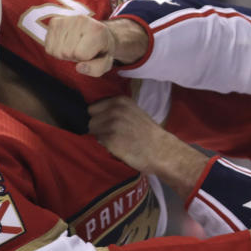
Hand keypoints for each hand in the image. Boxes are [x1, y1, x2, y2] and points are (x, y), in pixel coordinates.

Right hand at [45, 16, 147, 75]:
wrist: (97, 33)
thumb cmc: (101, 51)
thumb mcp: (106, 63)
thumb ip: (96, 69)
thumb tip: (79, 67)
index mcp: (97, 30)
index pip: (80, 54)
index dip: (84, 59)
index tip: (91, 53)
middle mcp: (81, 20)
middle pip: (67, 52)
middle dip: (74, 56)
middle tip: (83, 50)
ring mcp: (66, 19)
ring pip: (57, 51)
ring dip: (64, 53)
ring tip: (75, 46)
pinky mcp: (54, 22)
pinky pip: (48, 47)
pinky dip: (56, 50)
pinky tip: (66, 43)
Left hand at [89, 96, 207, 197]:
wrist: (160, 150)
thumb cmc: (148, 133)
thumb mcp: (133, 112)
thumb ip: (115, 110)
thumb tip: (95, 116)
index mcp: (120, 100)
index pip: (93, 107)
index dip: (97, 117)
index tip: (105, 124)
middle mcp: (114, 109)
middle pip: (90, 118)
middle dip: (96, 126)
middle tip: (110, 134)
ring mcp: (111, 124)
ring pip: (92, 130)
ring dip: (100, 136)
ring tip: (116, 140)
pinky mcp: (110, 139)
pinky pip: (98, 141)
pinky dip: (105, 145)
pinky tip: (118, 147)